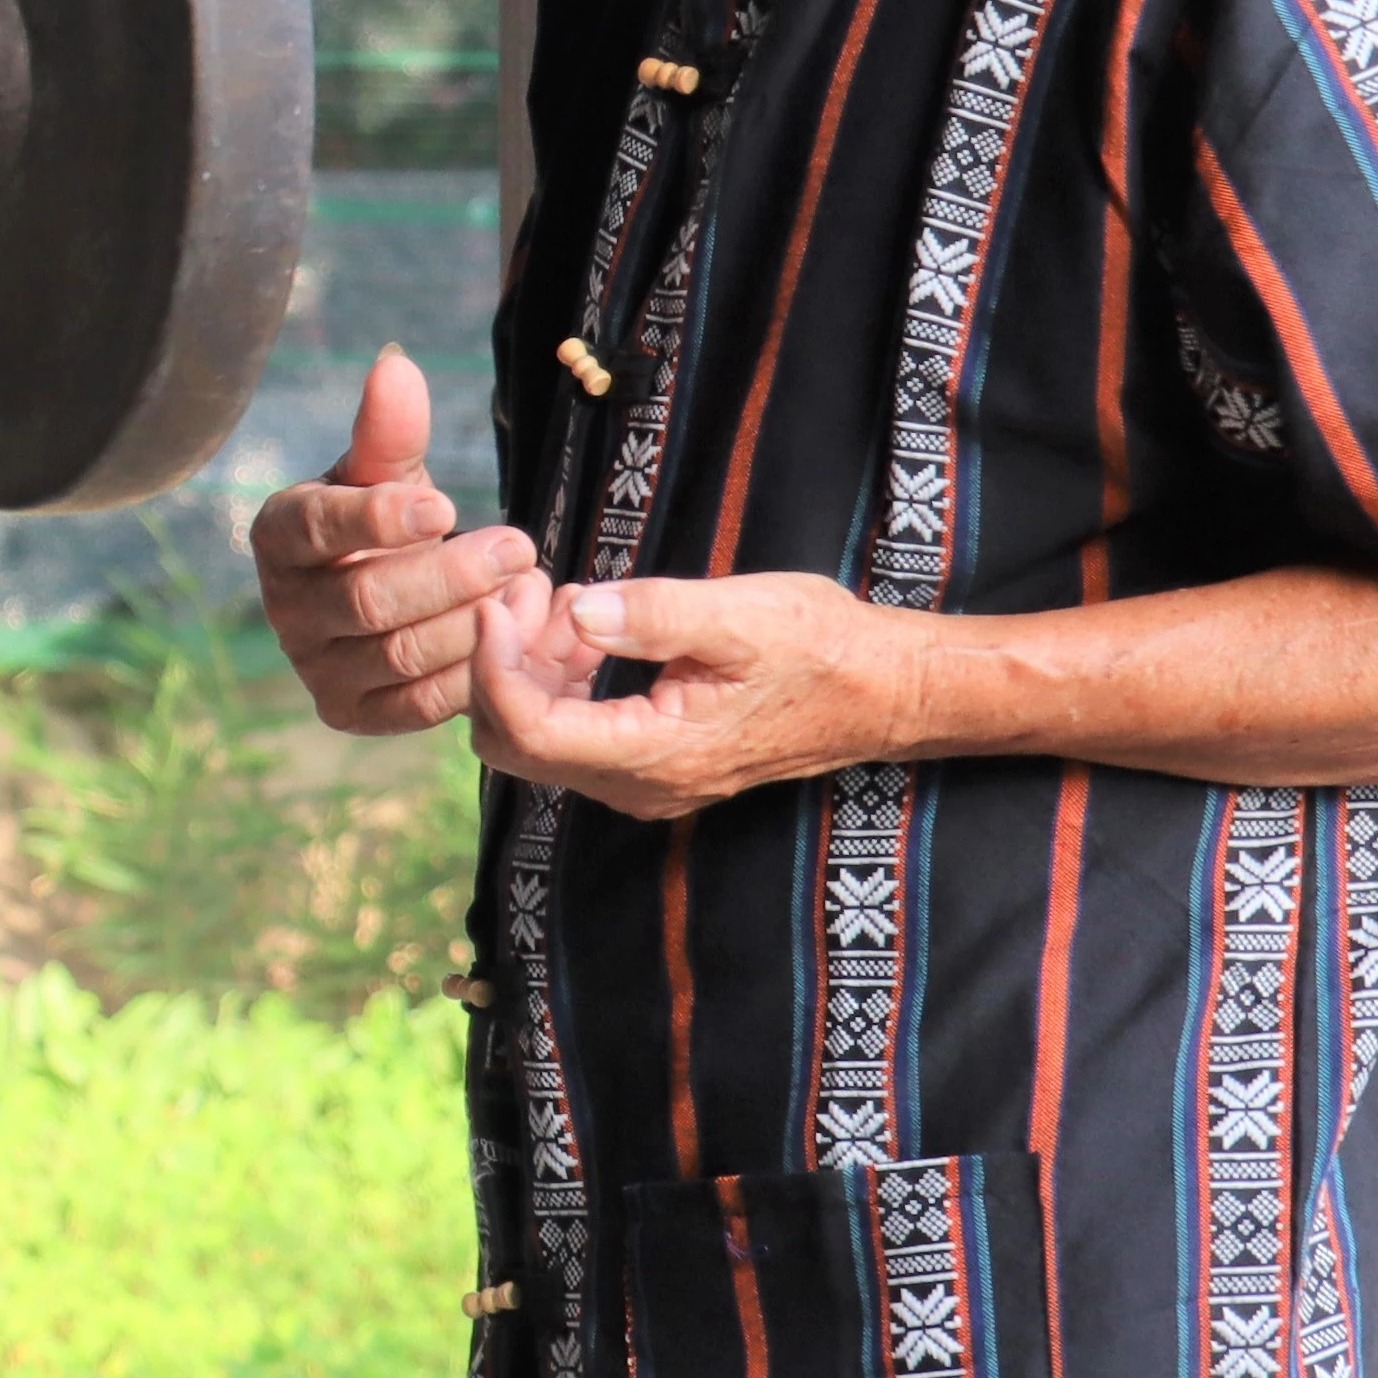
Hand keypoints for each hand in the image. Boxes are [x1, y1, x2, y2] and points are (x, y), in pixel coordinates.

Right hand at [249, 348, 548, 732]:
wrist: (387, 593)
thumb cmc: (386, 521)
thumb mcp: (388, 471)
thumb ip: (390, 428)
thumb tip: (396, 364)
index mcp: (280, 535)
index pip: (317, 528)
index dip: (379, 520)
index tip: (447, 505)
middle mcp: (284, 607)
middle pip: (365, 600)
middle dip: (449, 575)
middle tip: (518, 547)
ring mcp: (314, 667)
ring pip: (397, 655)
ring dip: (472, 623)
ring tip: (527, 590)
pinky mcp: (350, 712)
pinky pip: (416, 706)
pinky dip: (472, 676)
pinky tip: (516, 638)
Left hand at [473, 569, 919, 819]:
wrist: (882, 691)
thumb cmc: (822, 648)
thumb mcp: (743, 615)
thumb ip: (655, 616)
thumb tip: (578, 612)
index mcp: (658, 756)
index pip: (530, 732)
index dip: (494, 667)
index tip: (497, 602)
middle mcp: (640, 785)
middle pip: (516, 744)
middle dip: (502, 664)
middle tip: (525, 591)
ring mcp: (643, 781)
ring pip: (538, 736)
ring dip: (529, 666)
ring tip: (558, 597)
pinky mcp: (649, 762)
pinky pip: (571, 730)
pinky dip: (558, 677)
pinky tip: (584, 624)